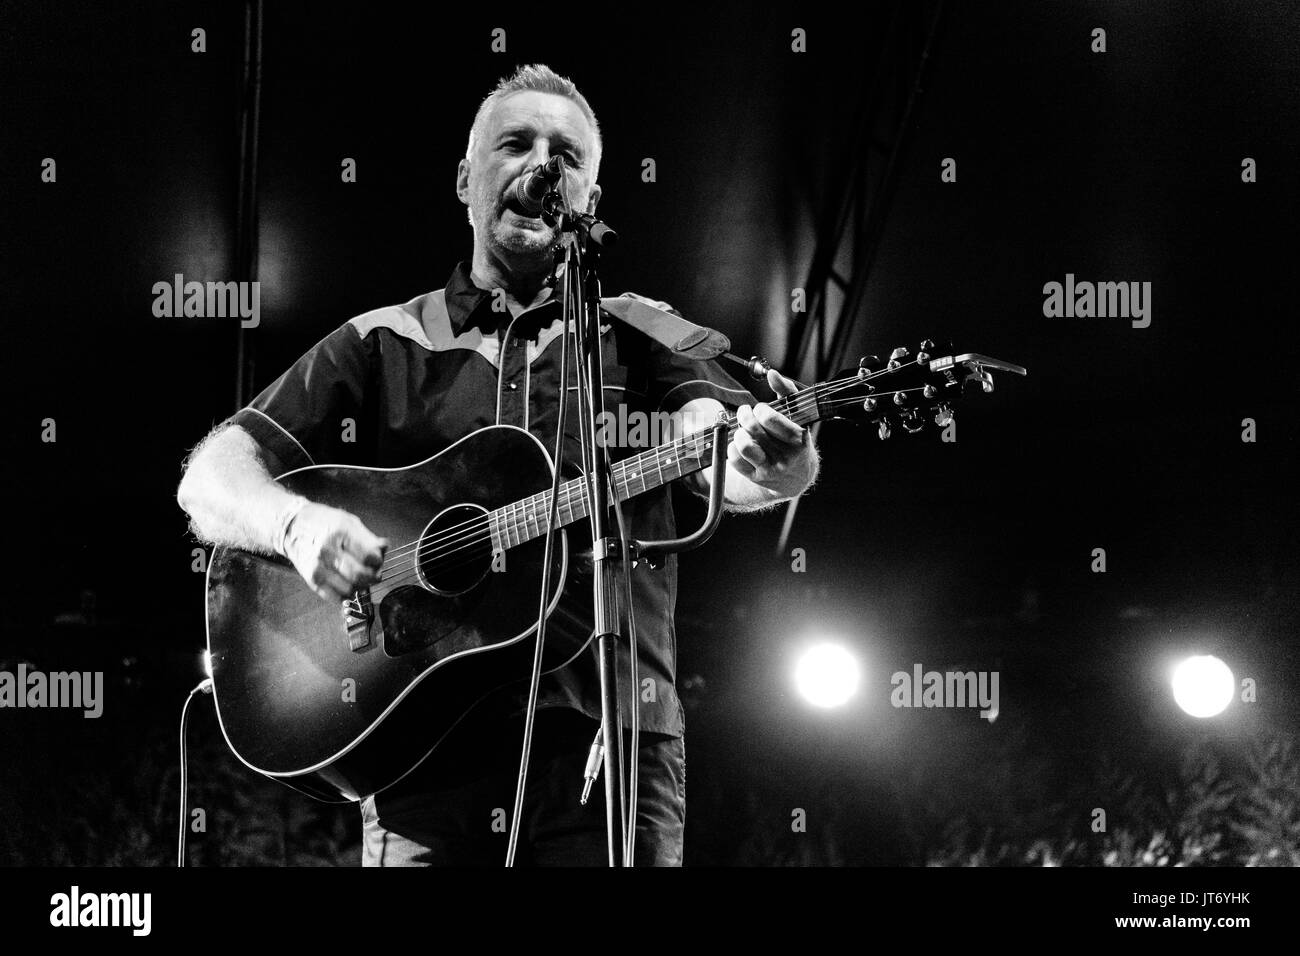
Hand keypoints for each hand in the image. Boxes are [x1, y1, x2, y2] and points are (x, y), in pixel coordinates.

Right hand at [282, 502, 388, 602]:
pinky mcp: (311, 579)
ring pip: (349, 589)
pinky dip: (346, 594)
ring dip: (359, 587)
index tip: (378, 560)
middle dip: (372, 577)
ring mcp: (318, 566)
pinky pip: (335, 597)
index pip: (370, 556)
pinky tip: (347, 585)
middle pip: (360, 575)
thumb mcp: (348, 521)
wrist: (292, 526)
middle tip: (374, 574)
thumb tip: (384, 548)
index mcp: (340, 532)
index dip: (378, 561)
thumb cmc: (322, 522)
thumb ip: (368, 537)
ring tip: (360, 579)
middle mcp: (327, 550)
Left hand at [728, 369, 817, 498]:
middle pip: (753, 429)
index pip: (769, 418)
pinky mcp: (756, 477)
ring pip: (743, 446)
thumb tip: (772, 373)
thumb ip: (786, 391)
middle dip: (744, 416)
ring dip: (738, 433)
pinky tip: (740, 444)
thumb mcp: (797, 414)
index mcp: (798, 439)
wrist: (797, 476)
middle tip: (745, 413)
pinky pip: (735, 460)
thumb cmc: (795, 437)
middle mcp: (785, 456)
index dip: (760, 409)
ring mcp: (770, 469)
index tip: (760, 409)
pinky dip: (732, 448)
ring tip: (743, 430)